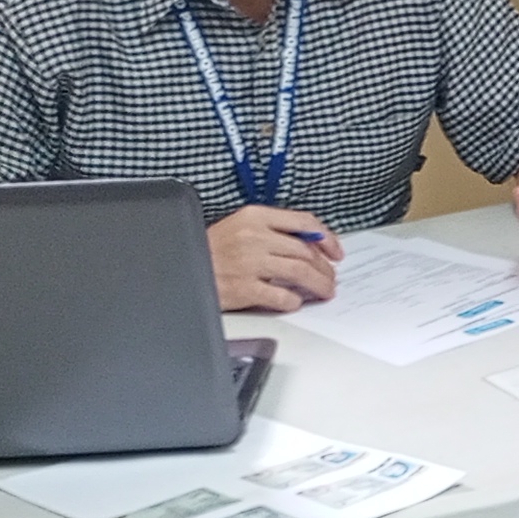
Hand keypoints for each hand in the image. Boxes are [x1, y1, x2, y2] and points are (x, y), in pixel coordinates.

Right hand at [209, 205, 340, 312]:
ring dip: (318, 284)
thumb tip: (310, 245)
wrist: (182, 266)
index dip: (327, 238)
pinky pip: (281, 296)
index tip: (336, 252)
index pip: (304, 223)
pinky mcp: (244, 288)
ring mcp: (250, 262)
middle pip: (305, 251)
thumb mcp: (241, 226)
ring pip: (300, 272)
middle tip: (330, 278)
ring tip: (325, 291)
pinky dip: (293, 300)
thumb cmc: (212, 249)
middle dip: (325, 268)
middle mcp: (254, 237)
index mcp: (255, 216)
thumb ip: (273, 230)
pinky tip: (295, 301)